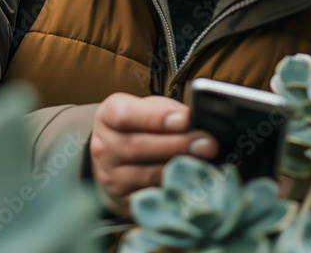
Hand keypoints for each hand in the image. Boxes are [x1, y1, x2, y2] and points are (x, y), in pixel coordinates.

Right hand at [89, 93, 216, 217]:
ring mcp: (111, 177)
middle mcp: (103, 147)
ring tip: (204, 161)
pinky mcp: (123, 200)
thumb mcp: (151, 109)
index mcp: (108, 116)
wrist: (121, 160)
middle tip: (207, 144)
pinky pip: (151, 196)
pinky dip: (174, 188)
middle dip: (177, 145)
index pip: (124, 115)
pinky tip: (191, 180)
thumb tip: (196, 120)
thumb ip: (170, 111)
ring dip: (179, 168)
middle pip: (137, 147)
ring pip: (146, 175)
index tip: (185, 119)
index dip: (156, 117)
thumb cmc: (142, 127)